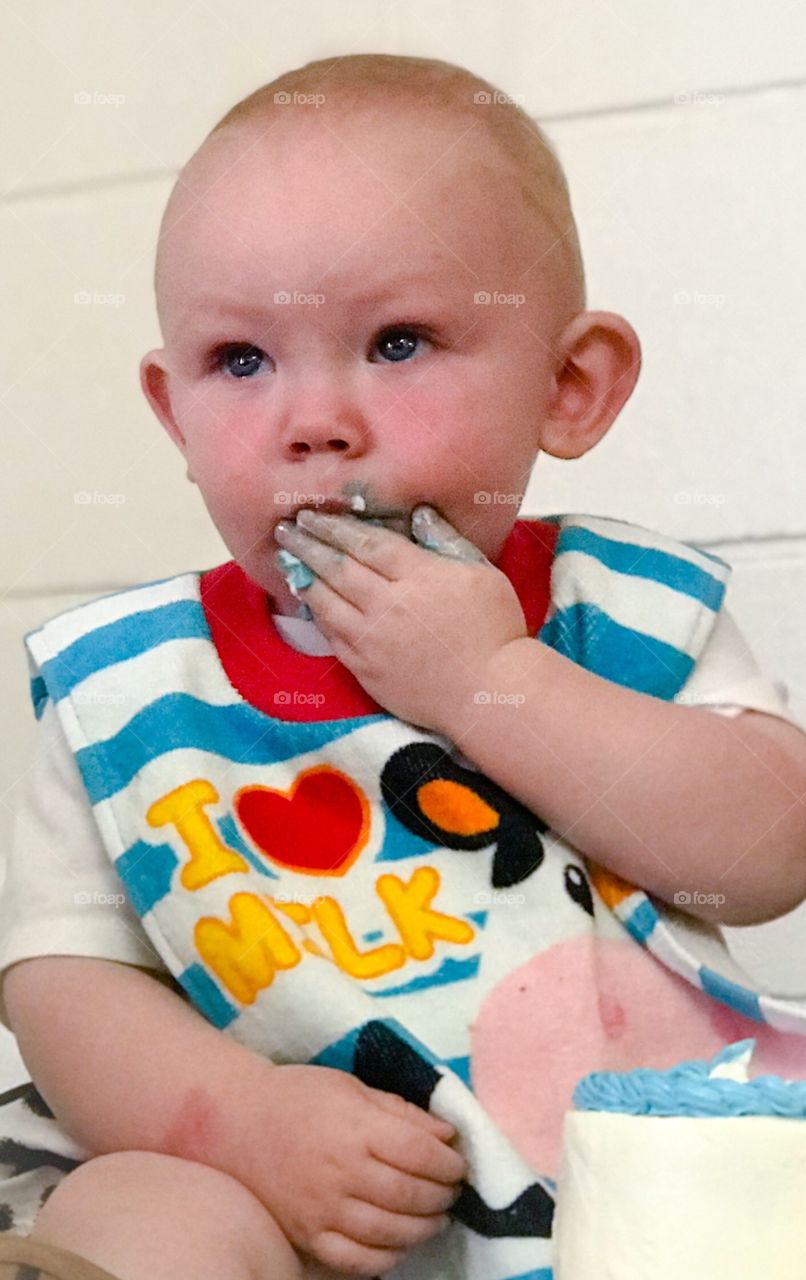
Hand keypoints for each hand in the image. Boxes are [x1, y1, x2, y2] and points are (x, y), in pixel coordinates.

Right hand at [235, 1064, 466, 1275]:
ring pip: (389, 1232)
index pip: (419, 1152)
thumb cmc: (299, 1095)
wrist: (236, 1121)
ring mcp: (322, 1208)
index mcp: (355, 1127)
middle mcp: (340, 1171)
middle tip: (451, 1191)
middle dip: (441, 1195)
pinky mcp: (307, 1234)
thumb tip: (446, 1134)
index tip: (458, 1163)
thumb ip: (400, 1111)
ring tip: (434, 1218)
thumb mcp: (352, 1087)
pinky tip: (399, 1243)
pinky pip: (356, 1261)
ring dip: (422, 1228)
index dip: (448, 1162)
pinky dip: (385, 1258)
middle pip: (409, 1194)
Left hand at [273, 505, 527, 733]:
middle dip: (308, 544)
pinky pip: (331, 635)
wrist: (488, 696)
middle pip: (338, 567)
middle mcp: (388, 605)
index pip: (366, 542)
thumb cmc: (494, 631)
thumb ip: (446, 541)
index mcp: (418, 576)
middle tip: (286, 529)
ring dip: (303, 576)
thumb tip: (418, 514)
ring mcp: (372, 639)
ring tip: (286, 558)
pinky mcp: (365, 669)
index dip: (335, 525)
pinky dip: (316, 613)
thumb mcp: (483, 574)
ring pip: (327, 601)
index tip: (312, 514)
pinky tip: (307, 600)